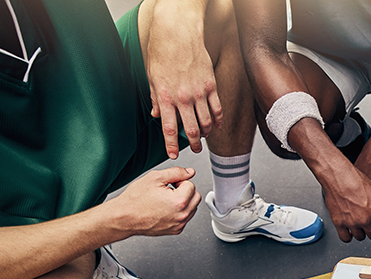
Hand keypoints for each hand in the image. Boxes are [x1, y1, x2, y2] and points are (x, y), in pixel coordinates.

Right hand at [110, 167, 199, 236]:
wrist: (124, 217)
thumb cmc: (135, 200)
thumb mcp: (155, 178)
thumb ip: (176, 172)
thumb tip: (190, 172)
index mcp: (179, 201)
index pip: (191, 184)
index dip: (179, 181)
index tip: (169, 184)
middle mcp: (182, 215)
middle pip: (196, 197)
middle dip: (185, 191)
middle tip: (169, 190)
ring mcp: (179, 224)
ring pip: (192, 208)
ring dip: (183, 202)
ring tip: (166, 200)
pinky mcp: (175, 230)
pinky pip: (185, 218)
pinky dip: (179, 212)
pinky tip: (165, 209)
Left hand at [145, 3, 222, 158]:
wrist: (177, 32)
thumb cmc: (162, 50)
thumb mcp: (151, 76)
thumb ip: (156, 98)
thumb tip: (156, 114)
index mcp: (166, 97)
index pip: (169, 129)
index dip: (172, 145)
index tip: (174, 154)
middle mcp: (183, 98)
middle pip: (191, 130)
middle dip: (194, 144)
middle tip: (195, 149)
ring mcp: (199, 92)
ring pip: (207, 122)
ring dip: (206, 133)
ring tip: (204, 136)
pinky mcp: (211, 85)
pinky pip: (217, 108)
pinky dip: (218, 119)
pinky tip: (217, 124)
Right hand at [322, 164, 370, 242]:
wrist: (338, 176)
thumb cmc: (355, 180)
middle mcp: (364, 219)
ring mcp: (351, 223)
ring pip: (360, 238)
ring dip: (362, 233)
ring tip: (360, 226)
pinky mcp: (339, 223)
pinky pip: (345, 238)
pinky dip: (348, 237)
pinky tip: (349, 231)